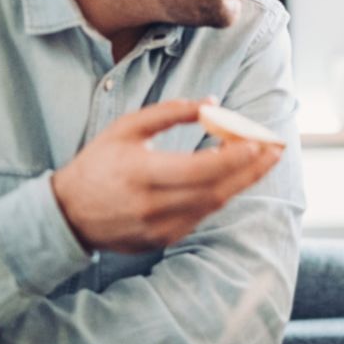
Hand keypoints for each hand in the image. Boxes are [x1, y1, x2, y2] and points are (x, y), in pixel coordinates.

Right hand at [51, 99, 282, 252]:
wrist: (68, 214)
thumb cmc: (99, 163)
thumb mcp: (127, 128)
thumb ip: (169, 112)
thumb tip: (212, 102)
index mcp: (142, 174)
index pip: (199, 170)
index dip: (232, 158)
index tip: (257, 142)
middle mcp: (153, 206)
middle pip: (216, 190)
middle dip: (251, 170)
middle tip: (276, 149)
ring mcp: (159, 228)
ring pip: (214, 206)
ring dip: (243, 182)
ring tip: (265, 160)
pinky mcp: (163, 240)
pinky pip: (202, 216)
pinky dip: (221, 195)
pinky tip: (236, 178)